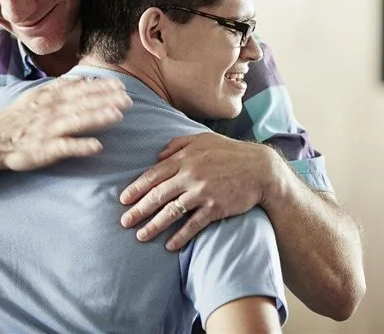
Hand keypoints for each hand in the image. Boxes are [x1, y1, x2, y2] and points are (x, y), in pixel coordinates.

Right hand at [0, 77, 131, 170]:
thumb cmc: (20, 118)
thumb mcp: (38, 95)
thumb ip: (62, 86)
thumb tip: (84, 78)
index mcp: (52, 97)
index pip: (81, 89)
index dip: (102, 87)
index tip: (122, 85)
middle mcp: (52, 111)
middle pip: (83, 103)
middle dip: (106, 100)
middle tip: (128, 99)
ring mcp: (49, 130)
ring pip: (77, 122)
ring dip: (97, 118)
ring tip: (117, 115)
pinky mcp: (45, 149)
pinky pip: (65, 147)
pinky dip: (80, 146)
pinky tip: (97, 147)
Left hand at [119, 132, 278, 250]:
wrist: (260, 168)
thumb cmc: (230, 152)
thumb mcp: (203, 139)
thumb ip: (177, 144)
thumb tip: (157, 156)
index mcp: (185, 158)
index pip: (154, 175)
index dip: (136, 188)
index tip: (123, 200)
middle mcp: (190, 175)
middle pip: (158, 195)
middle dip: (138, 210)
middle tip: (124, 222)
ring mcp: (203, 192)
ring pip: (172, 211)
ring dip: (154, 225)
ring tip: (141, 236)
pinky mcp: (215, 207)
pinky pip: (193, 224)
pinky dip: (180, 236)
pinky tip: (170, 245)